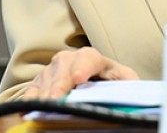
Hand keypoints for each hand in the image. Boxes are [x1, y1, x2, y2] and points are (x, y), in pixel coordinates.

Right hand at [21, 47, 138, 99]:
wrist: (94, 82)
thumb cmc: (110, 82)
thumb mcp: (123, 81)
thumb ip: (129, 84)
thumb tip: (138, 94)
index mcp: (94, 58)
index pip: (89, 58)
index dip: (84, 66)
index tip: (79, 78)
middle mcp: (71, 60)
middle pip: (63, 66)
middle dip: (60, 83)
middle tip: (57, 98)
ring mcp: (54, 70)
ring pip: (47, 78)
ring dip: (45, 93)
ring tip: (45, 106)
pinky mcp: (40, 82)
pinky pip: (32, 90)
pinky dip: (30, 99)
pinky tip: (28, 109)